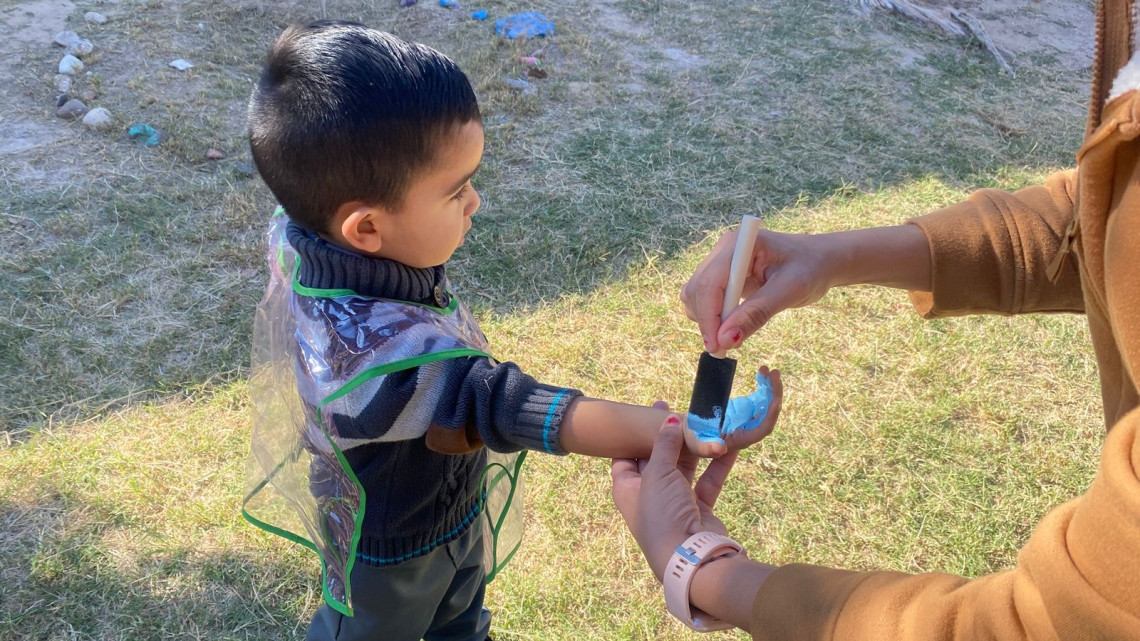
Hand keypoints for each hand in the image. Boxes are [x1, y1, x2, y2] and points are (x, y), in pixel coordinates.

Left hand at [611, 413, 737, 581]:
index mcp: (626, 488)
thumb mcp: (657, 474)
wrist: (689, 558)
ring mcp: (674, 503)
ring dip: (694, 448)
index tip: (647, 412)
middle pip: (656, 459)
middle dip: (668, 437)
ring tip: (705, 423)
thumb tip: (669, 421)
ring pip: (684, 468)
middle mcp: (648, 495)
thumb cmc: (661, 514)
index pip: (625, 455)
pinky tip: (727, 444)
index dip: (634, 434)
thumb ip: (664, 445)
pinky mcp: (698, 510)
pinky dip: (716, 464)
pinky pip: (707, 481)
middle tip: (679, 410)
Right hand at [682, 229, 835, 353]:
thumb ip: (756, 314)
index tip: (717, 346)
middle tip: (725, 349)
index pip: (709, 283)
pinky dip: (712, 318)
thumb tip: (724, 339)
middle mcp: (723, 251)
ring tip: (732, 337)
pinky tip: (732, 326)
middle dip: (707, 322)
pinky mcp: (722, 277)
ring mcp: (720, 263)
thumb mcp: (789, 291)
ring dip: (708, 321)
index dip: (709, 317)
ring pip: (695, 296)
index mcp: (738, 245)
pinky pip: (703, 300)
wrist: (820, 261)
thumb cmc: (810, 269)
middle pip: (697, 290)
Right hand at [684, 366, 783, 455]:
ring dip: (771, 386)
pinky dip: (763, 383)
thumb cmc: (694, 439)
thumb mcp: (697, 443)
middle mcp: (750, 428)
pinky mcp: (746, 407)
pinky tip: (762, 372)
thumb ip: (707, 448)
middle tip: (774, 374)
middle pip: (768, 413)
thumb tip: (720, 449)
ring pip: (767, 402)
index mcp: (741, 439)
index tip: (776, 401)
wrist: (693, 430)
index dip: (770, 416)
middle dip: (774, 394)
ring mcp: (749, 417)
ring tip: (770, 370)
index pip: (761, 429)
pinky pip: (760, 395)